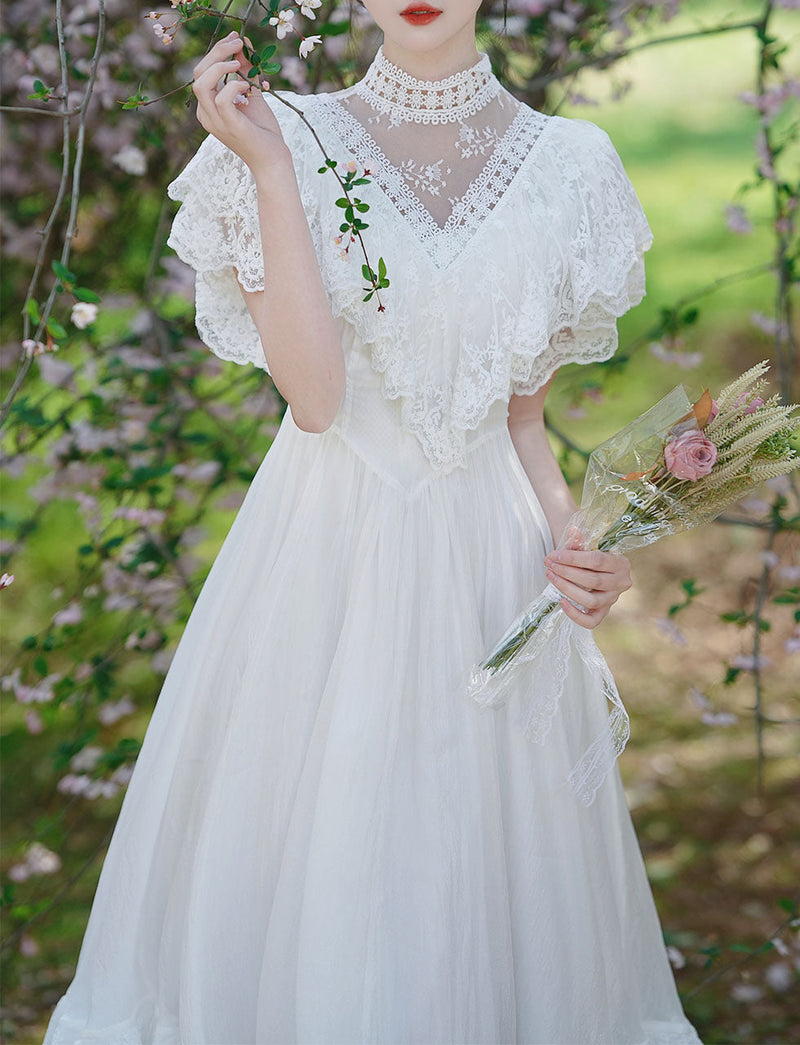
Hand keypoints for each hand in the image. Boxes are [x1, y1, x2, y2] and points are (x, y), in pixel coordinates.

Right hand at [192, 32, 289, 173]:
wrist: (272, 160)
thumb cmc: (262, 130)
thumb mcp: (252, 94)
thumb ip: (246, 71)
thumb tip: (244, 43)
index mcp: (208, 107)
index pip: (201, 72)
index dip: (216, 51)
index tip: (235, 39)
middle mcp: (206, 114)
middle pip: (199, 73)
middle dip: (217, 52)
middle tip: (237, 43)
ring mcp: (216, 122)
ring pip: (202, 84)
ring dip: (219, 66)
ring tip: (238, 61)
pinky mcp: (229, 126)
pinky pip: (221, 99)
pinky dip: (233, 86)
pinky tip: (246, 86)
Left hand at [543, 529, 631, 629]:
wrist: (596, 570)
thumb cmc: (590, 558)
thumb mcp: (586, 547)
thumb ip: (579, 541)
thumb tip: (574, 531)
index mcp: (621, 563)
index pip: (597, 560)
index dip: (573, 558)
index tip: (554, 555)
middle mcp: (621, 583)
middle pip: (593, 581)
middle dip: (567, 572)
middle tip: (549, 565)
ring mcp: (613, 600)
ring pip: (591, 600)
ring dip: (567, 589)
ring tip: (551, 577)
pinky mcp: (604, 612)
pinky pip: (591, 621)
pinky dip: (575, 614)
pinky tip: (561, 601)